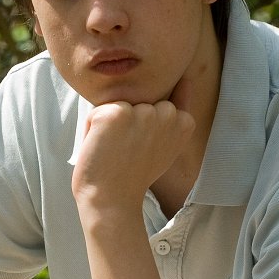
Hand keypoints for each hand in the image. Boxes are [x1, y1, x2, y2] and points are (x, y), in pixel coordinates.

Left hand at [71, 100, 192, 214]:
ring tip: (116, 150)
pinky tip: (102, 149)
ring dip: (110, 126)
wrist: (113, 200)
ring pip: (117, 105)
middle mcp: (165, 112)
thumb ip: (175, 114)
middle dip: (129, 122)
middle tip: (129, 152)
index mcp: (183, 120)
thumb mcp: (166, 144)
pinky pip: (97, 112)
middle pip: (137, 102)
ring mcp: (141, 111)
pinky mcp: (115, 113)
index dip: (145, 129)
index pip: (158, 104)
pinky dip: (92, 129)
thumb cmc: (135, 175)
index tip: (145, 151)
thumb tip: (185, 79)